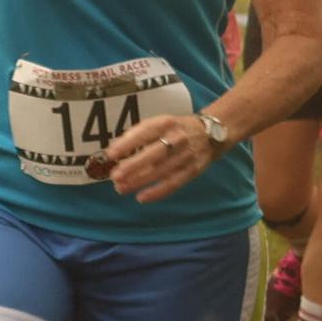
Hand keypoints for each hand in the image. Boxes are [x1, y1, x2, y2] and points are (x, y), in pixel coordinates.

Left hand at [106, 108, 223, 202]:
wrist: (211, 133)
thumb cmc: (175, 129)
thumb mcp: (159, 124)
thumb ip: (137, 135)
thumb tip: (114, 150)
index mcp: (166, 123)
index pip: (145, 132)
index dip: (127, 144)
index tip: (110, 154)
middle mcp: (178, 138)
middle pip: (154, 154)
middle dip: (133, 166)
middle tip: (114, 176)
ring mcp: (187, 155)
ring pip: (162, 171)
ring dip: (140, 181)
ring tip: (121, 188)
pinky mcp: (194, 169)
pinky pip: (174, 183)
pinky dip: (158, 192)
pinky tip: (141, 197)